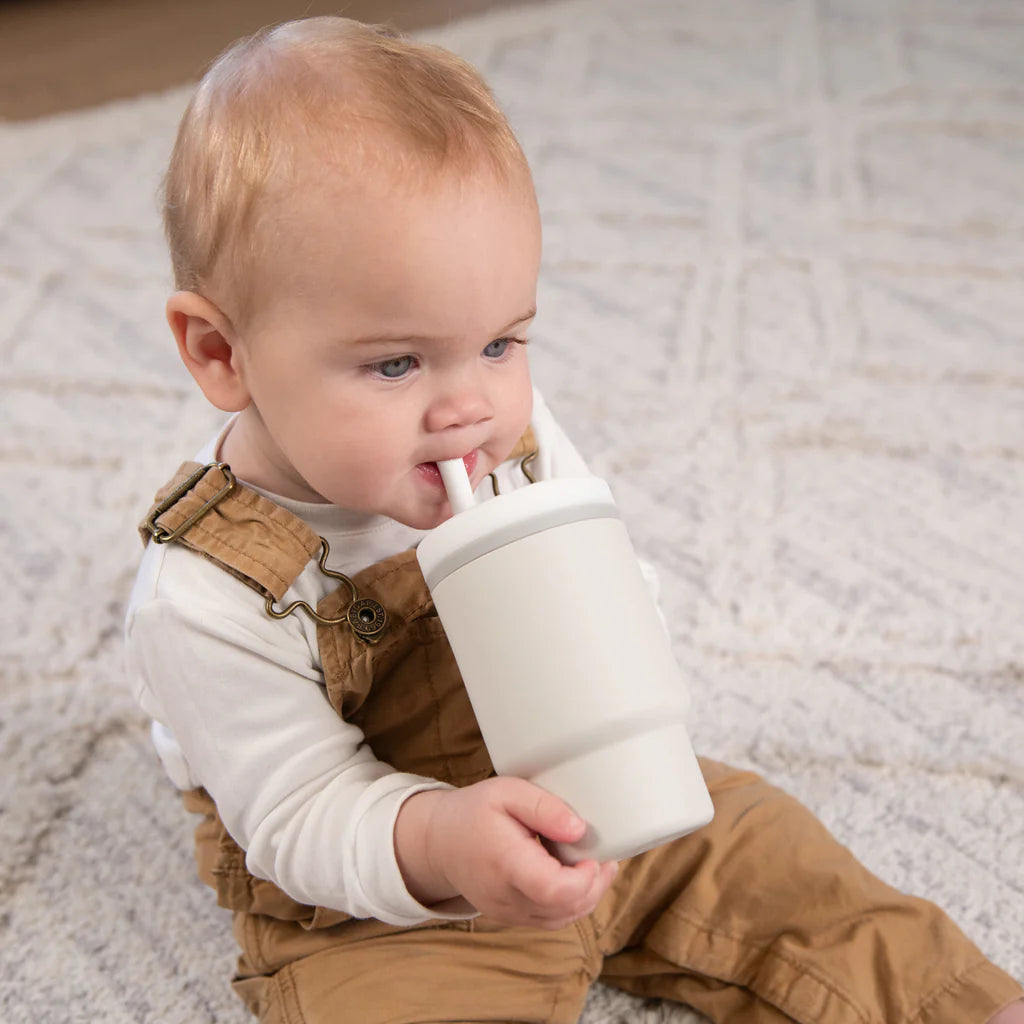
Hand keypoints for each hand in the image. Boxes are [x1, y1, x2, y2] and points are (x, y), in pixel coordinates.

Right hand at [395, 777, 617, 929]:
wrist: (438, 841)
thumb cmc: (473, 812)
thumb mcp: (507, 791)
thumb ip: (544, 807)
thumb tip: (579, 829)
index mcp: (505, 862)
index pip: (552, 889)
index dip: (584, 879)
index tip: (593, 856)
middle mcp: (506, 896)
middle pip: (564, 909)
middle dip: (595, 886)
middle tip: (604, 856)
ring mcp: (508, 912)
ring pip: (561, 919)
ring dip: (587, 896)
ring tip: (595, 864)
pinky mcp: (512, 917)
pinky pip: (550, 919)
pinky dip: (571, 903)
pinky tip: (576, 877)